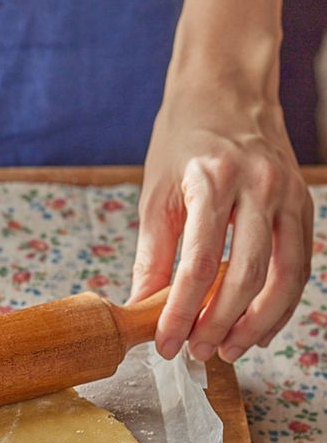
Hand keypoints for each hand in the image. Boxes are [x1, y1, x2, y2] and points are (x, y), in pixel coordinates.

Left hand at [130, 0, 312, 362]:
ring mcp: (287, 194)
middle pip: (245, 275)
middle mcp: (258, 186)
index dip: (180, 312)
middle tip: (196, 353)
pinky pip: (299, 264)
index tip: (165, 344)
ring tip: (227, 350)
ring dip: (257, 323)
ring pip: (283, 276)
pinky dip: (281, 303)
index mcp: (212, 181)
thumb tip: (140, 311)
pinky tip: (258, 327)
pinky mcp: (302, 204)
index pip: (197, 264)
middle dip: (219, 324)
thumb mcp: (155, 195)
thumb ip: (151, 256)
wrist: (226, 89)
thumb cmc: (182, 142)